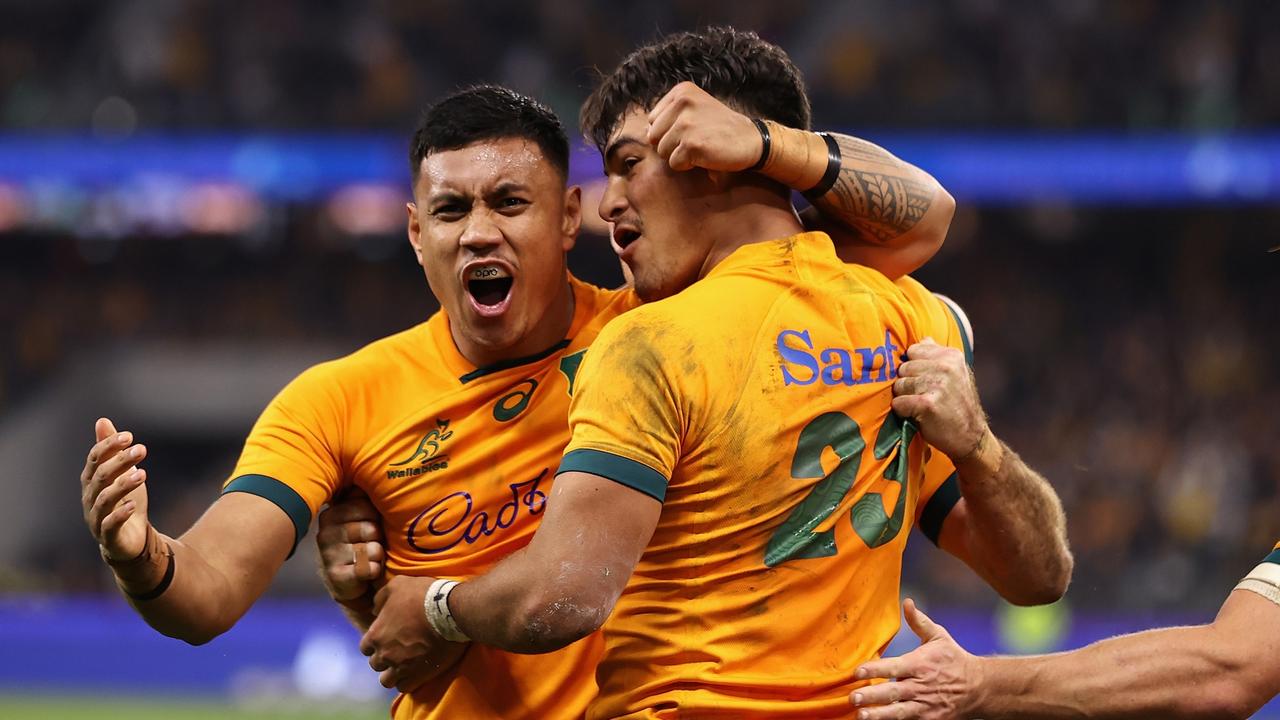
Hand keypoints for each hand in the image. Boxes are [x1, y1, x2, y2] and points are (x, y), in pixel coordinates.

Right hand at [81, 417, 150, 559]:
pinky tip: (132, 505)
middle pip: (101, 476)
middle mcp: (90, 497)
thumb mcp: (122, 472)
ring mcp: (96, 517)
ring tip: (143, 474)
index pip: (95, 459)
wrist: (130, 538)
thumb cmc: (124, 500)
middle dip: (121, 461)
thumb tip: (102, 420)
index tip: (129, 436)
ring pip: (105, 499)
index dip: (109, 446)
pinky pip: (110, 524)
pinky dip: (120, 514)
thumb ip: (111, 449)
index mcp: (92, 480)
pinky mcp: (107, 535)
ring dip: (123, 485)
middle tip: (142, 449)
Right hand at [316, 488, 385, 603]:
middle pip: (371, 528)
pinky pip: (367, 569)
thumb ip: (368, 495)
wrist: (354, 581)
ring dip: (377, 555)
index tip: (372, 522)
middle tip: (371, 543)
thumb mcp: (366, 516)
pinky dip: (373, 570)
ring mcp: (328, 553)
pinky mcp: (334, 575)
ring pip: (371, 549)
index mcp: (334, 512)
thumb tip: (379, 463)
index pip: (365, 505)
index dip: (376, 516)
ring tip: (370, 557)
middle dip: (378, 537)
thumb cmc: (364, 542)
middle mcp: (326, 531)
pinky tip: (367, 571)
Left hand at [360, 575, 467, 691]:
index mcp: (376, 634)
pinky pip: (404, 687)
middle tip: (398, 651)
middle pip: (376, 665)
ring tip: (405, 665)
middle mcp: (385, 654)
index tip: (387, 639)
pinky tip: (415, 671)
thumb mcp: (397, 585)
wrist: (451, 610)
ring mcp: (401, 667)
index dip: (375, 643)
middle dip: (384, 659)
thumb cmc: (423, 595)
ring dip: (394, 673)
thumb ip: (380, 598)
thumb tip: (374, 610)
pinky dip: (408, 681)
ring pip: (387, 681)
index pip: (365, 647)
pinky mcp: (418, 675)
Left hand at [646, 81, 761, 171]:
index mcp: (681, 91)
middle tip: (695, 141)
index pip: (653, 120)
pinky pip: (674, 163)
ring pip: (662, 151)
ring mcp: (686, 123)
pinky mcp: (691, 144)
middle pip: (653, 136)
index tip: (691, 130)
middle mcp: (682, 103)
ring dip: (679, 156)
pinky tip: (704, 156)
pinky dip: (687, 166)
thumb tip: (646, 133)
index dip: (668, 132)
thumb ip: (670, 116)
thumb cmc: (721, 128)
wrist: (750, 140)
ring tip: (700, 147)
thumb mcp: (696, 109)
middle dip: (670, 145)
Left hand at [850, 599, 978, 719]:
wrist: (979, 688)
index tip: (856, 672)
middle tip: (853, 697)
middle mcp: (920, 686)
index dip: (874, 669)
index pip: (893, 667)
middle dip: (872, 696)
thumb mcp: (938, 637)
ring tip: (860, 716)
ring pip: (898, 712)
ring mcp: (924, 706)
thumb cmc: (954, 660)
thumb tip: (907, 601)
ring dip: (879, 715)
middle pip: (892, 692)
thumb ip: (919, 621)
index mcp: (919, 664)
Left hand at [891, 340, 990, 464]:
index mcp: (951, 355)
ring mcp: (937, 385)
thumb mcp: (955, 374)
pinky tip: (919, 416)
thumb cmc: (957, 404)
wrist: (971, 437)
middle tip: (926, 397)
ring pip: (899, 385)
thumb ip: (937, 355)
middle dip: (909, 384)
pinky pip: (898, 403)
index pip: (912, 351)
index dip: (914, 368)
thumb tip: (923, 339)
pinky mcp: (927, 404)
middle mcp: (945, 367)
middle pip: (903, 368)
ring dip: (906, 398)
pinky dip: (903, 412)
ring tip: (924, 407)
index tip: (926, 381)